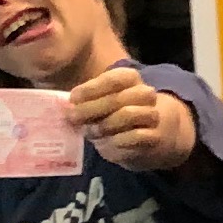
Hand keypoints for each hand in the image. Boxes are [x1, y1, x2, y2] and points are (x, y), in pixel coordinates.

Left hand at [72, 64, 191, 171]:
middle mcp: (144, 93)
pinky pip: (135, 136)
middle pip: (118, 97)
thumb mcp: (103, 102)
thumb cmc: (116, 116)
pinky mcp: (155, 136)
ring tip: (91, 132)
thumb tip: (67, 107)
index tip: (73, 98)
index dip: (91, 88)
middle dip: (92, 108)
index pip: (113, 79)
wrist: (150, 137)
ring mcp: (152, 115)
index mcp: (131, 79)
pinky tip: (106, 143)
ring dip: (105, 125)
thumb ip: (87, 101)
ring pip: (128, 114)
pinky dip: (117, 140)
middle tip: (74, 118)